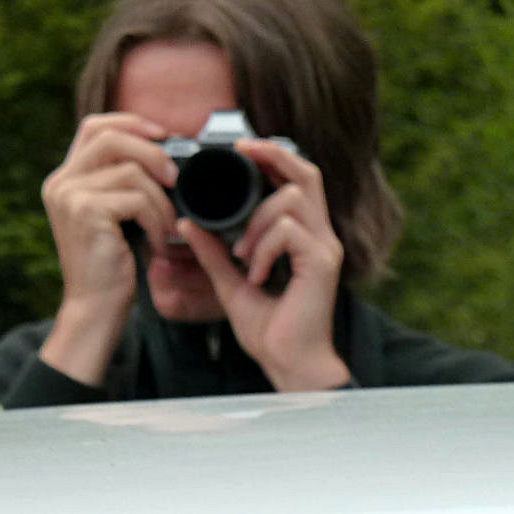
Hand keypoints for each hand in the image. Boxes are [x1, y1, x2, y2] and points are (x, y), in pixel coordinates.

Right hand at [38, 113, 179, 383]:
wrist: (95, 307)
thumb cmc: (111, 264)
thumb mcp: (114, 214)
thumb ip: (122, 180)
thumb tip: (164, 148)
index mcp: (64, 178)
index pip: (94, 126)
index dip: (131, 122)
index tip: (164, 134)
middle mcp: (60, 182)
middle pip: (112, 138)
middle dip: (154, 153)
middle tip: (177, 180)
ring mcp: (69, 195)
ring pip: (132, 172)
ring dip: (162, 201)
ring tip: (168, 229)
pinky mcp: (85, 212)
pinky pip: (137, 199)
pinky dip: (158, 220)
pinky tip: (159, 243)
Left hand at [174, 139, 350, 390]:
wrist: (289, 365)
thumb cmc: (269, 330)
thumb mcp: (231, 284)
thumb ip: (214, 253)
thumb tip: (188, 224)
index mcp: (303, 237)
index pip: (299, 180)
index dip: (274, 156)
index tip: (242, 149)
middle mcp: (320, 237)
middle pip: (308, 174)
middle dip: (274, 155)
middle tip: (243, 151)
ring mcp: (324, 248)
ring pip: (292, 199)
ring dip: (258, 221)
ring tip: (241, 255)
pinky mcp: (322, 264)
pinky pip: (288, 232)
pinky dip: (263, 247)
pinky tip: (254, 274)